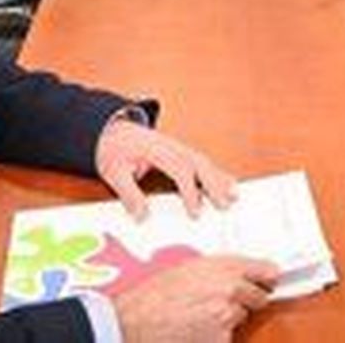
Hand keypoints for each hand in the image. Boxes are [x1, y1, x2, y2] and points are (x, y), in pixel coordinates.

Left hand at [95, 119, 237, 219]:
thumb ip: (128, 194)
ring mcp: (176, 146)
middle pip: (198, 163)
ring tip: (234, 195)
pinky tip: (226, 182)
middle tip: (225, 205)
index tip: (196, 212)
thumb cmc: (112, 148)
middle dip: (214, 184)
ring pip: (203, 160)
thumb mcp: (112, 171)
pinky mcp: (178, 150)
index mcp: (155, 148)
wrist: (109, 127)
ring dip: (219, 178)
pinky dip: (215, 172)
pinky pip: (200, 160)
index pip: (180, 169)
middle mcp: (170, 145)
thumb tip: (142, 216)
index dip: (190, 191)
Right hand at [113, 255, 279, 342]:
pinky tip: (196, 330)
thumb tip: (240, 275)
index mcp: (224, 266)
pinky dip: (216, 336)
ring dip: (228, 319)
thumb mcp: (190, 268)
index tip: (270, 281)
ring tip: (200, 316)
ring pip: (241, 317)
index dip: (267, 278)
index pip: (266, 270)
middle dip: (248, 300)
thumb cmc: (156, 294)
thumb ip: (220, 270)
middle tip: (224, 302)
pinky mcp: (221, 338)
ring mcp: (228, 314)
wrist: (136, 320)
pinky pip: (228, 336)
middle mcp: (231, 288)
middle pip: (260, 297)